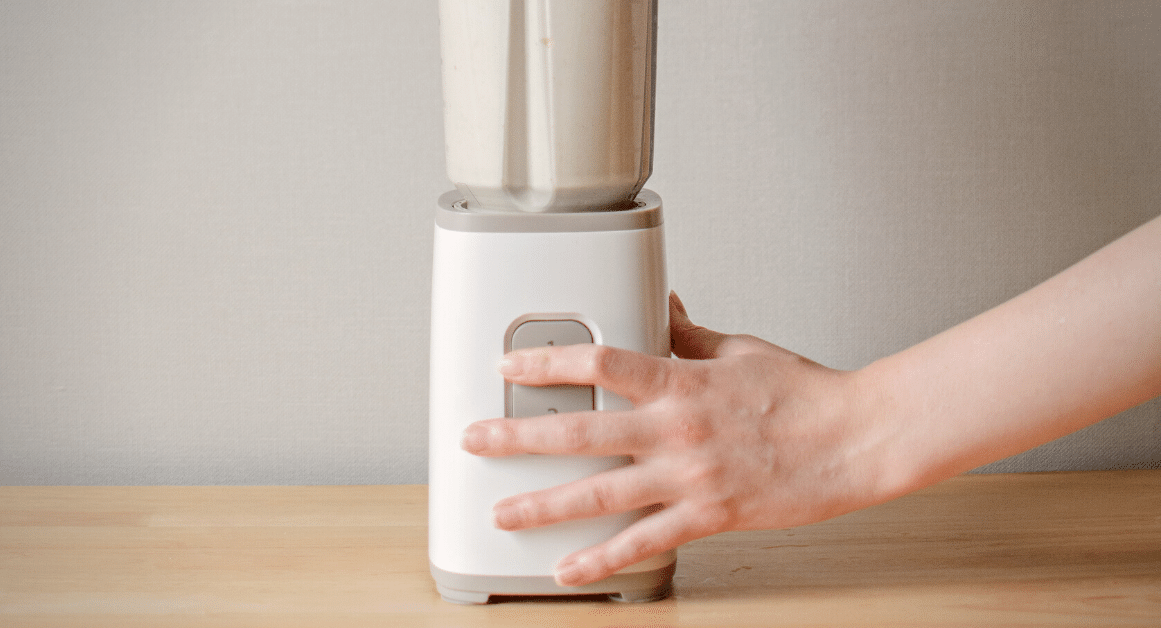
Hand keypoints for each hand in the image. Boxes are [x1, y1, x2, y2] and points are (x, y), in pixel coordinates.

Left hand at [460, 293, 897, 586]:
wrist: (855, 440)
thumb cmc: (804, 393)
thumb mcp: (740, 350)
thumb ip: (689, 334)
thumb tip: (661, 305)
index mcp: (682, 381)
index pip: (601, 362)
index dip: (548, 361)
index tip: (510, 364)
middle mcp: (676, 430)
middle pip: (580, 430)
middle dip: (519, 436)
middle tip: (476, 440)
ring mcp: (689, 477)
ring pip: (600, 493)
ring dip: (543, 504)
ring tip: (503, 512)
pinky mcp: (707, 516)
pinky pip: (644, 542)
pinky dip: (601, 558)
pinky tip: (566, 567)